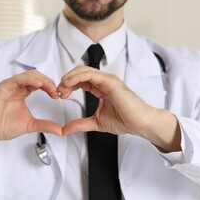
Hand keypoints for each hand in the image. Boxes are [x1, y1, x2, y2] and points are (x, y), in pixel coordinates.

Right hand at [0, 70, 61, 157]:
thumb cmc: (3, 126)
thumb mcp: (30, 125)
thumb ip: (45, 125)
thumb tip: (60, 130)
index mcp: (22, 93)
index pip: (39, 83)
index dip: (50, 87)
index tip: (57, 95)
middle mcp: (16, 87)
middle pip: (36, 76)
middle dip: (48, 82)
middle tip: (56, 91)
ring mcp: (9, 86)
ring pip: (28, 75)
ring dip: (41, 80)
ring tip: (51, 88)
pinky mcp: (3, 88)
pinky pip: (17, 79)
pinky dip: (29, 79)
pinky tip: (39, 84)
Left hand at [58, 65, 180, 151]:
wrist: (140, 124)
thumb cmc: (126, 120)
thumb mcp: (96, 122)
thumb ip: (80, 124)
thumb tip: (65, 129)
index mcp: (101, 88)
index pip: (80, 80)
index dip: (68, 85)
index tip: (60, 95)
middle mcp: (104, 81)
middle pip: (79, 72)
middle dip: (66, 80)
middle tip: (58, 91)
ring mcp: (108, 80)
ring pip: (83, 70)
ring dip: (69, 78)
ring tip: (61, 88)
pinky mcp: (111, 82)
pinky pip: (90, 75)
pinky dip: (77, 78)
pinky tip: (68, 84)